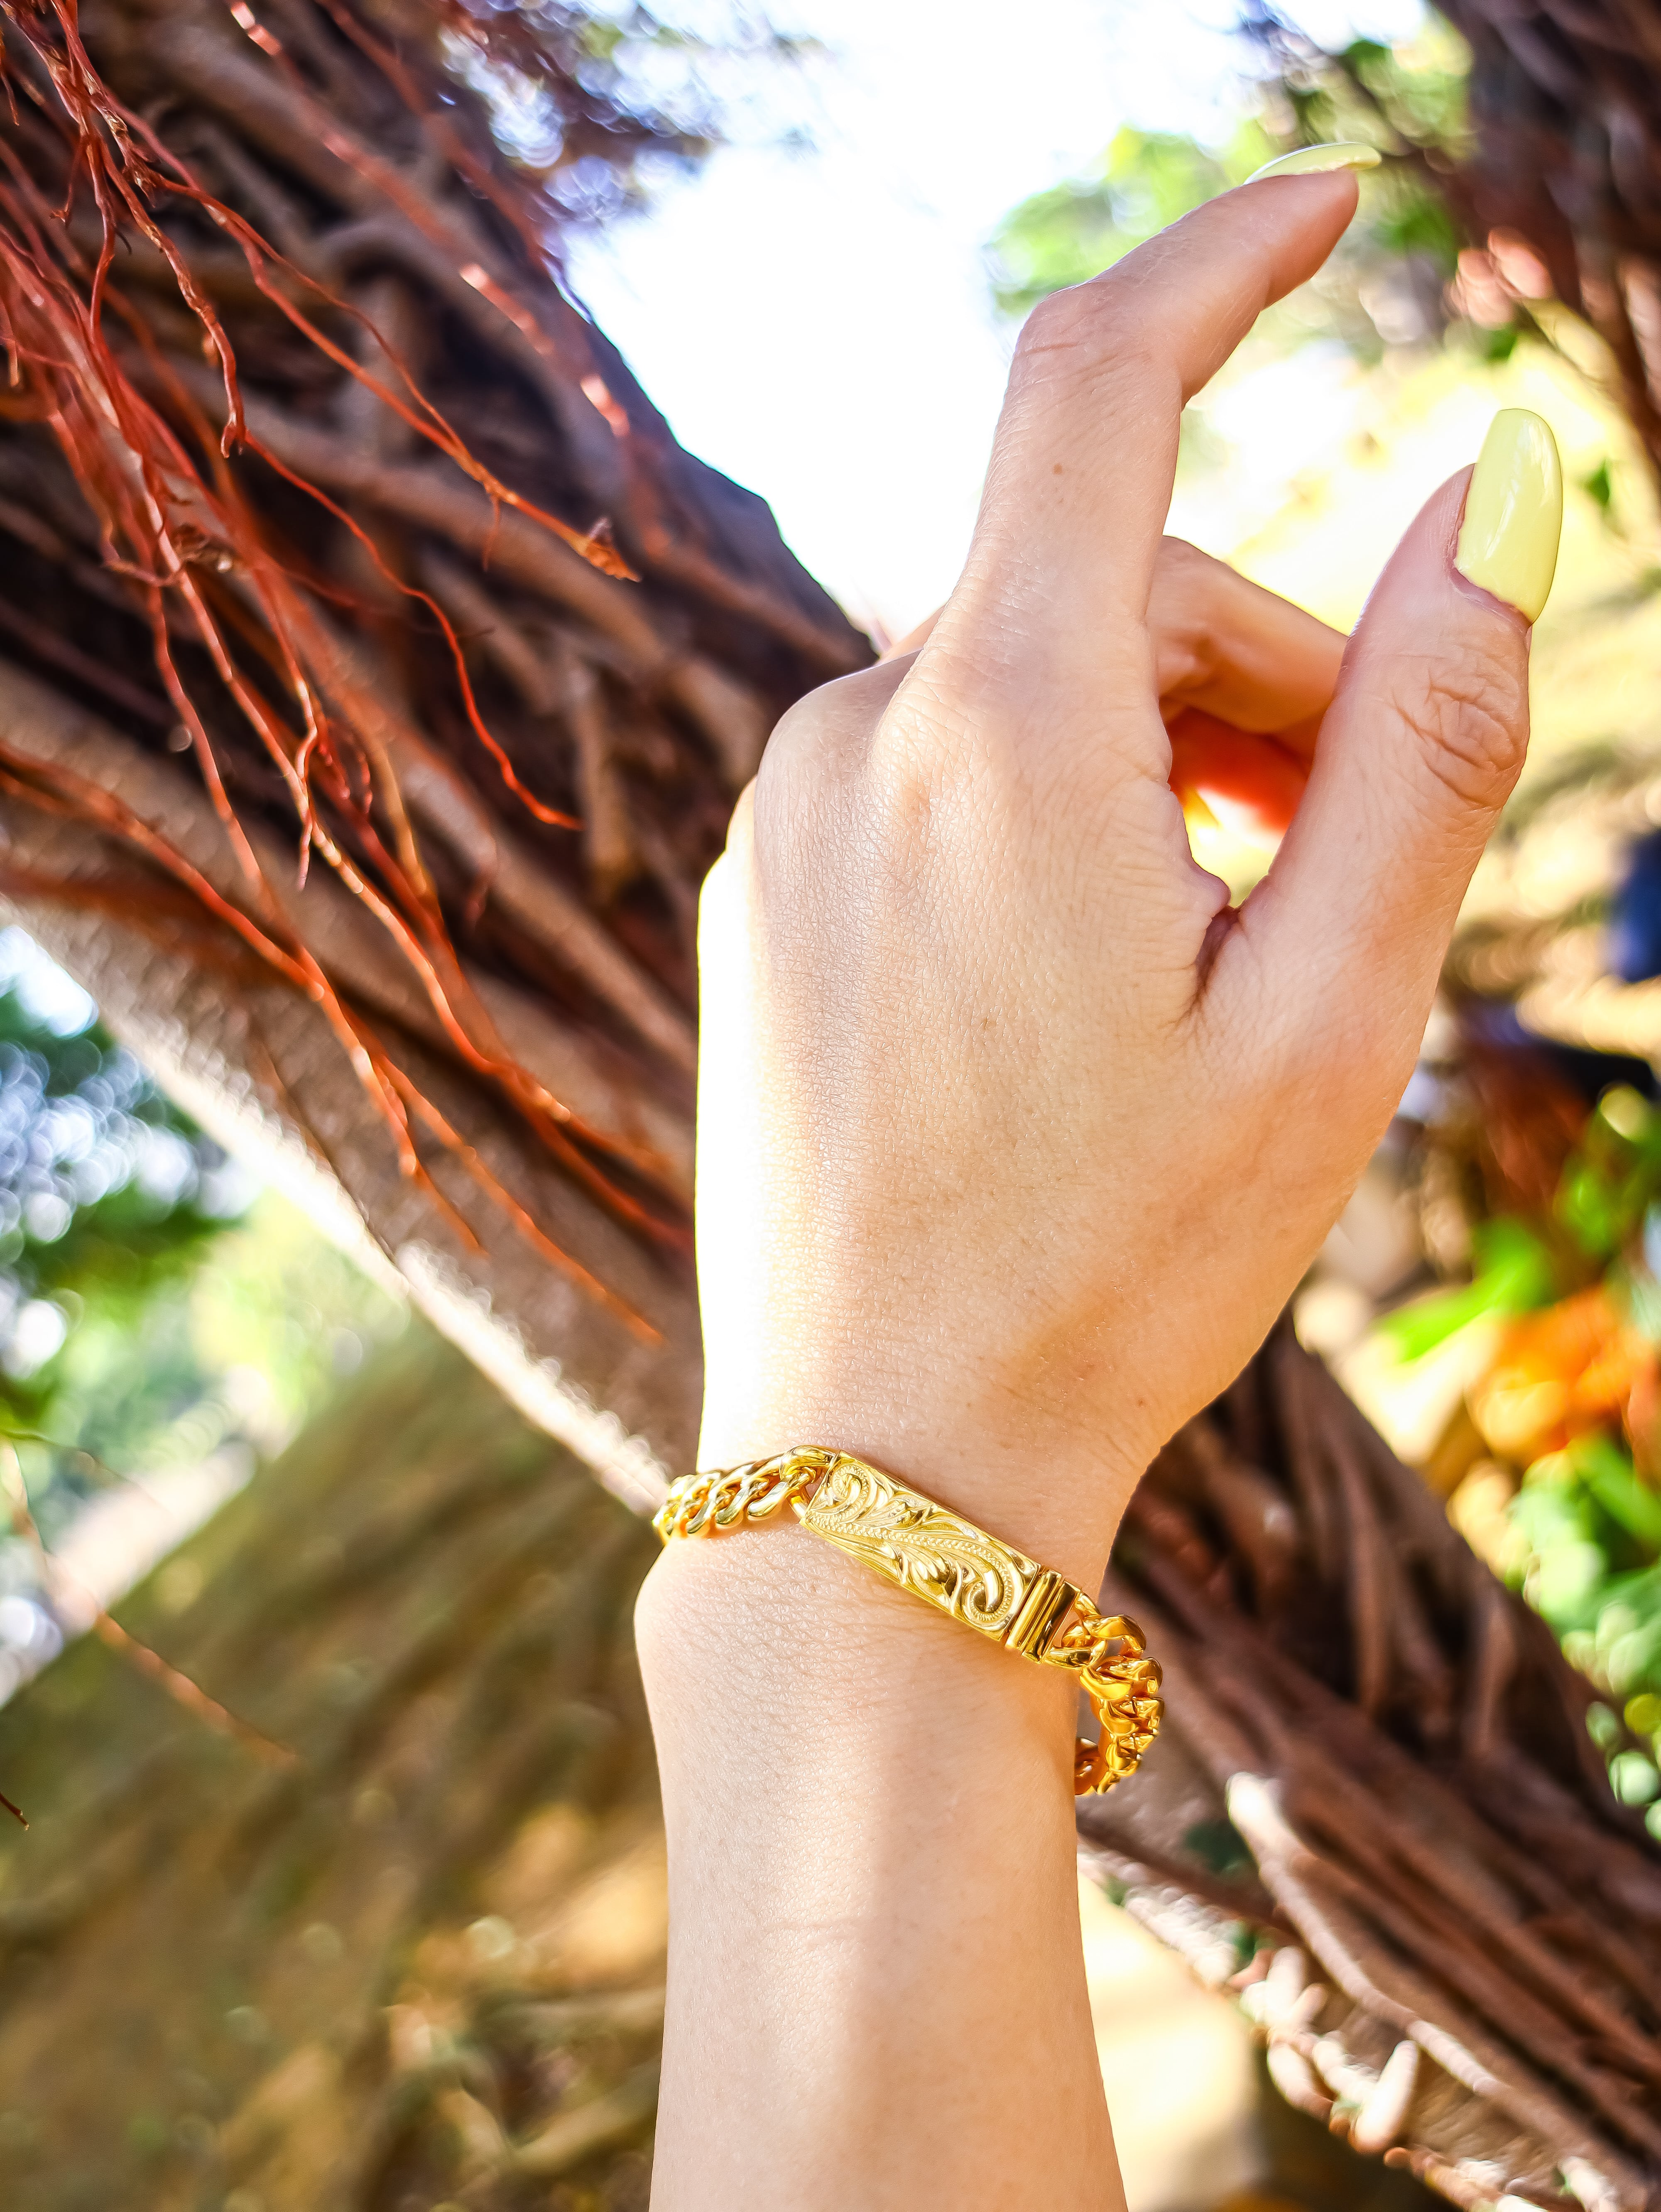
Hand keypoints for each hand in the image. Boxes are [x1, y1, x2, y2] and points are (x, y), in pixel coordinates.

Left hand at [689, 175, 1554, 1590]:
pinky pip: (929, 771)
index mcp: (996, 737)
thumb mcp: (1334, 1008)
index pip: (1094, 384)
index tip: (1327, 206)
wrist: (890, 1460)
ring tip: (1223, 943)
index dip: (1221, 262)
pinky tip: (1087, 976)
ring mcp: (786, 818)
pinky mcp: (762, 890)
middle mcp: (852, 739)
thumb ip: (1426, 736)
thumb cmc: (1123, 1261)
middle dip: (1265, 675)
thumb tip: (1500, 486)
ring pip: (1021, 683)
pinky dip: (1045, 808)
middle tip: (1348, 855)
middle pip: (1109, 583)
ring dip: (1158, 754)